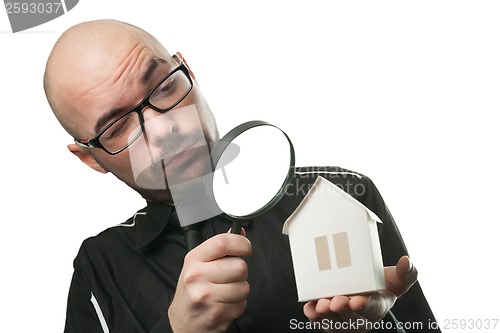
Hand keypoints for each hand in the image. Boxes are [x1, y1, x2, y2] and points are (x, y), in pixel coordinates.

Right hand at [168, 232, 251, 332]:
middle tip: (229, 277)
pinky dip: (237, 305)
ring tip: (225, 292)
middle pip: (240, 266)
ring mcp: (206, 295)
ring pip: (244, 287)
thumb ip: (220, 248)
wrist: (183, 320)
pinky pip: (242, 304)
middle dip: (240, 272)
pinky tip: (224, 304)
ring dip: (240, 290)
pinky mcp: (216, 312)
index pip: (223, 242)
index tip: (246, 248)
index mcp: (194, 259)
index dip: (241, 243)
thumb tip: (239, 232)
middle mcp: (197, 276)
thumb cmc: (193, 290)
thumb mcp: (199, 264)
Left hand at [303, 256, 417, 332]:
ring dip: (326, 314)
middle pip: (350, 316)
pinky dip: (314, 315)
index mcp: (378, 307)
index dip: (364, 305)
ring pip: (334, 321)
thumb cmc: (381, 288)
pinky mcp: (329, 319)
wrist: (367, 294)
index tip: (357, 301)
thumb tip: (407, 260)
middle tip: (335, 302)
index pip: (372, 308)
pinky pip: (319, 320)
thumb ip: (406, 273)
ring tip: (322, 305)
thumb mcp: (396, 281)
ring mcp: (343, 320)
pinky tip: (310, 308)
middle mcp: (360, 316)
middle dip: (342, 310)